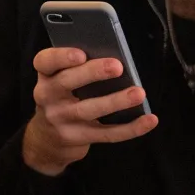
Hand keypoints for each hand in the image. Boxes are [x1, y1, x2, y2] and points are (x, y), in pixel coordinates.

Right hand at [21, 47, 158, 175]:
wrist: (47, 141)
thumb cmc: (62, 98)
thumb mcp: (60, 80)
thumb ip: (79, 68)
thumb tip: (115, 58)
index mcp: (46, 76)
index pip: (44, 62)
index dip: (61, 57)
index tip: (81, 53)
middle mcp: (48, 97)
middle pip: (67, 82)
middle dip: (93, 73)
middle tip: (118, 66)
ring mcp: (61, 120)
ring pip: (90, 110)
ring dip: (116, 101)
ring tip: (138, 93)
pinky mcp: (78, 138)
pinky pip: (107, 134)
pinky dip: (131, 128)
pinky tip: (149, 120)